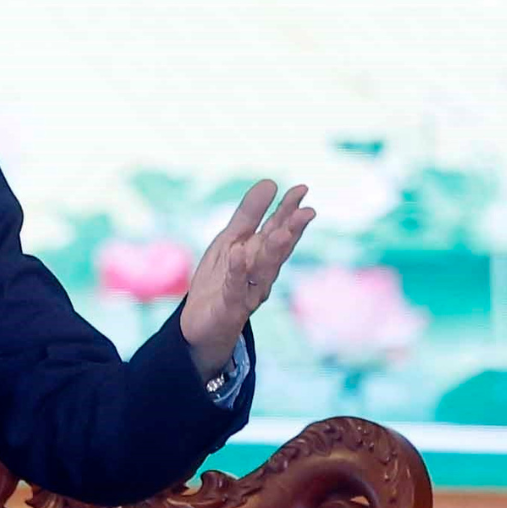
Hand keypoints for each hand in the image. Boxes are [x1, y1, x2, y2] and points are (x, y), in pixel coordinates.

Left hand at [180, 179, 316, 379]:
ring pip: (264, 270)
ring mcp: (248, 292)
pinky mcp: (230, 308)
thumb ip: (249, 216)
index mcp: (262, 255)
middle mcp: (261, 273)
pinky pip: (235, 288)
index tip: (301, 189)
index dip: (289, 210)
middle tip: (307, 212)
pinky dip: (238, 272)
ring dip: (274, 251)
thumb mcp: (230, 241)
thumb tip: (270, 181)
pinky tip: (239, 254)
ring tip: (280, 231)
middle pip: (278, 249)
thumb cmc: (220, 280)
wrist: (199, 326)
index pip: (279, 229)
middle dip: (292, 231)